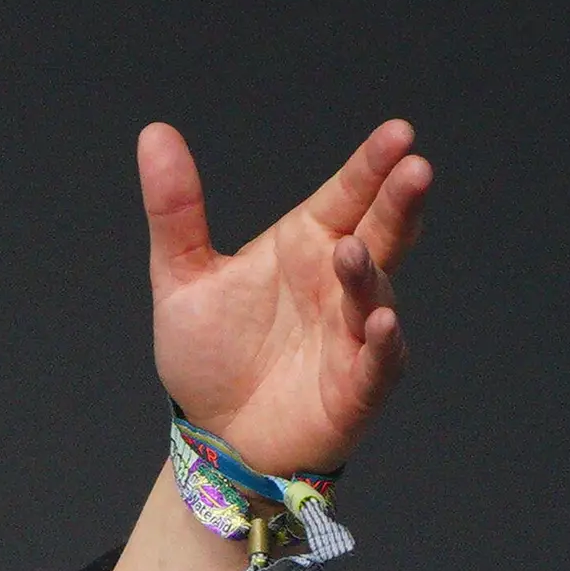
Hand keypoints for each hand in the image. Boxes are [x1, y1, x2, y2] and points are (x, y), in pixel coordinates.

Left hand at [141, 117, 432, 478]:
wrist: (216, 437)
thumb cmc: (212, 356)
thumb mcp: (182, 278)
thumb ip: (176, 210)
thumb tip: (154, 133)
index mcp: (309, 245)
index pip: (349, 195)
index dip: (372, 166)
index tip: (397, 133)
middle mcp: (341, 282)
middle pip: (382, 233)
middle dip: (400, 202)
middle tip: (415, 168)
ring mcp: (354, 333)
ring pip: (375, 294)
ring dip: (368, 274)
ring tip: (351, 251)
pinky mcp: (356, 386)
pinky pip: (378, 361)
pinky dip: (381, 343)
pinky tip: (377, 321)